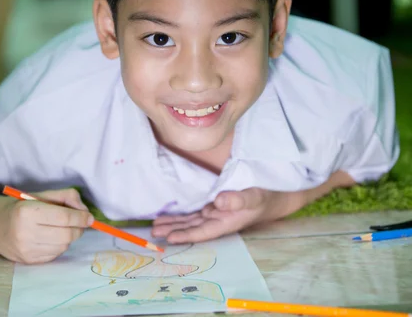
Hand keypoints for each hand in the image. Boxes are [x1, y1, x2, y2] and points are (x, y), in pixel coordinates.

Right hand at [0, 188, 93, 263]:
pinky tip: (52, 238)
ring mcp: (26, 249)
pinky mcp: (28, 260)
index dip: (81, 217)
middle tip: (80, 223)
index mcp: (27, 212)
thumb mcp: (40, 195)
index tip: (89, 217)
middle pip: (66, 234)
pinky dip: (60, 246)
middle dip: (79, 228)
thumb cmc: (20, 207)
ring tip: (62, 228)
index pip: (63, 217)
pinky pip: (55, 255)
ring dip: (69, 237)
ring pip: (63, 246)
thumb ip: (65, 197)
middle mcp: (25, 232)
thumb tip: (84, 211)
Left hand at [151, 170, 354, 243]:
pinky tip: (173, 216)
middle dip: (174, 230)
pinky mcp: (219, 206)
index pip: (202, 231)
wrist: (278, 194)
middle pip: (193, 227)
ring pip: (193, 220)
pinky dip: (185, 215)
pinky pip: (198, 212)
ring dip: (176, 222)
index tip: (168, 237)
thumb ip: (238, 199)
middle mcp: (220, 220)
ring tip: (157, 225)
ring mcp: (218, 213)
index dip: (185, 234)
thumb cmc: (268, 197)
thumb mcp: (255, 196)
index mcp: (227, 222)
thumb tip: (218, 202)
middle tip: (153, 232)